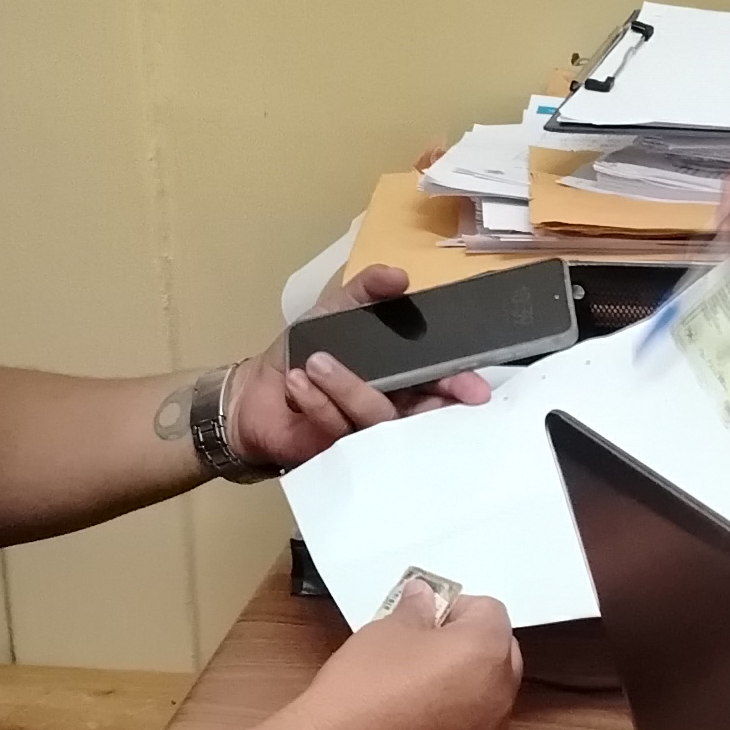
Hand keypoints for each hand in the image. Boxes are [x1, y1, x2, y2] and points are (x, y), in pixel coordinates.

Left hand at [225, 268, 495, 470]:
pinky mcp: (337, 453)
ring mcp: (366, 436)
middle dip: (426, 397)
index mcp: (402, 379)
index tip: (475, 389)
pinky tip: (299, 382)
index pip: (441, 385)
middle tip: (414, 381)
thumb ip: (366, 289)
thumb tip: (399, 276)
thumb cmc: (304, 354)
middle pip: (423, 411)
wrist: (255, 392)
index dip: (460, 387)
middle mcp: (392, 410)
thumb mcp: (335, 311)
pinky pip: (338, 429)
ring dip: (348, 387)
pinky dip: (318, 402)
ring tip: (317, 362)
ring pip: (377, 418)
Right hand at [262, 573, 522, 729]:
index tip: (425, 617)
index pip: (490, 611)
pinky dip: (457, 723)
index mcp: (486, 650)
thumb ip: (416, 611)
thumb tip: (424, 598)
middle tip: (423, 649)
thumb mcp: (385, 632)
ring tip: (417, 689)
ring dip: (466, 685)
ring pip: (489, 696)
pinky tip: (415, 725)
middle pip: (499, 654)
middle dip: (469, 645)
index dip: (456, 608)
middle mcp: (501, 694)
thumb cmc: (361, 689)